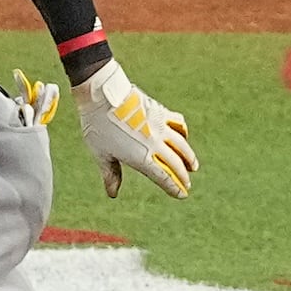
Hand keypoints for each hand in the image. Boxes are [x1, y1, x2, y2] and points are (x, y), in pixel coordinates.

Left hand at [78, 57, 194, 197]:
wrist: (102, 95)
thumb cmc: (97, 126)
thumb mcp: (101, 154)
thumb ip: (111, 174)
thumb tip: (112, 194)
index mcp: (141, 157)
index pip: (164, 177)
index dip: (174, 188)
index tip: (181, 195)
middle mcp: (155, 144)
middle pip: (176, 164)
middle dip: (183, 177)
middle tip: (187, 185)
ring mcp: (160, 126)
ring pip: (182, 145)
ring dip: (189, 157)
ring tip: (193, 166)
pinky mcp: (160, 112)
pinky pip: (178, 124)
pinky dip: (183, 133)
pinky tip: (184, 137)